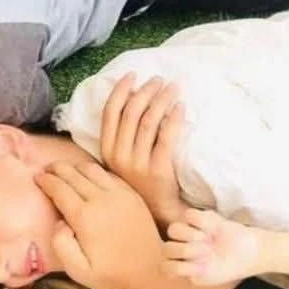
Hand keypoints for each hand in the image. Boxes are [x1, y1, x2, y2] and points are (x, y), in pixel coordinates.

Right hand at [37, 161, 163, 288]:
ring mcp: (119, 194)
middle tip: (46, 169)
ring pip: (91, 168)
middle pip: (73, 174)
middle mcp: (101, 199)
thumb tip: (60, 222)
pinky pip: (109, 173)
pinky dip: (94, 170)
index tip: (37, 177)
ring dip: (74, 166)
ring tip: (64, 169)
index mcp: (84, 217)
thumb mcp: (78, 270)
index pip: (59, 189)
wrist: (152, 268)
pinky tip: (87, 176)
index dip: (46, 181)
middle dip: (56, 169)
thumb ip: (61, 245)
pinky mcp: (132, 194)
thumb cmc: (112, 273)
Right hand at [100, 73, 187, 228]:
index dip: (121, 91)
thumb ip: (121, 139)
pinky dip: (174, 118)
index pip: (110, 114)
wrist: (157, 213)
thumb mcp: (120, 163)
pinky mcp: (158, 170)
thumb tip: (131, 102)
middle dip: (145, 91)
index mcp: (107, 153)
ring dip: (161, 99)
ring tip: (172, 87)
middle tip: (159, 80)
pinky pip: (167, 137)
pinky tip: (181, 107)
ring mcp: (138, 164)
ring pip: (149, 121)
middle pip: (131, 113)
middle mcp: (119, 157)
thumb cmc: (140, 184)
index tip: (132, 75)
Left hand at [163, 208, 259, 285]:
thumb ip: (189, 273)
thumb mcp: (205, 278)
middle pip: (166, 247)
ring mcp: (189, 232)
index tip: (194, 269)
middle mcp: (181, 247)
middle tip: (205, 253)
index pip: (165, 265)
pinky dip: (200, 222)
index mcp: (179, 263)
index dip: (176, 267)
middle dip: (184, 251)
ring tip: (206, 240)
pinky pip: (189, 215)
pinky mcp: (202, 218)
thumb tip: (179, 266)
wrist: (247, 254)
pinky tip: (212, 230)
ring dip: (190, 235)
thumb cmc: (224, 269)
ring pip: (173, 229)